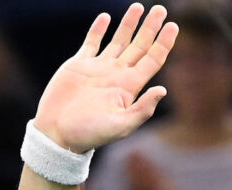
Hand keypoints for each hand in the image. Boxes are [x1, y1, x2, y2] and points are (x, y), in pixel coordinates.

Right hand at [33, 4, 177, 152]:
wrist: (58, 134)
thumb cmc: (90, 135)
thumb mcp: (120, 126)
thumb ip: (142, 109)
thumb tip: (163, 90)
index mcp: (129, 87)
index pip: (152, 60)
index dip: (164, 43)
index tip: (173, 26)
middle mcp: (117, 74)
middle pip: (140, 46)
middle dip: (150, 28)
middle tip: (161, 9)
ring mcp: (99, 68)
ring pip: (118, 40)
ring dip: (129, 24)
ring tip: (138, 7)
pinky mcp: (79, 65)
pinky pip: (91, 43)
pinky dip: (98, 29)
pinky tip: (106, 17)